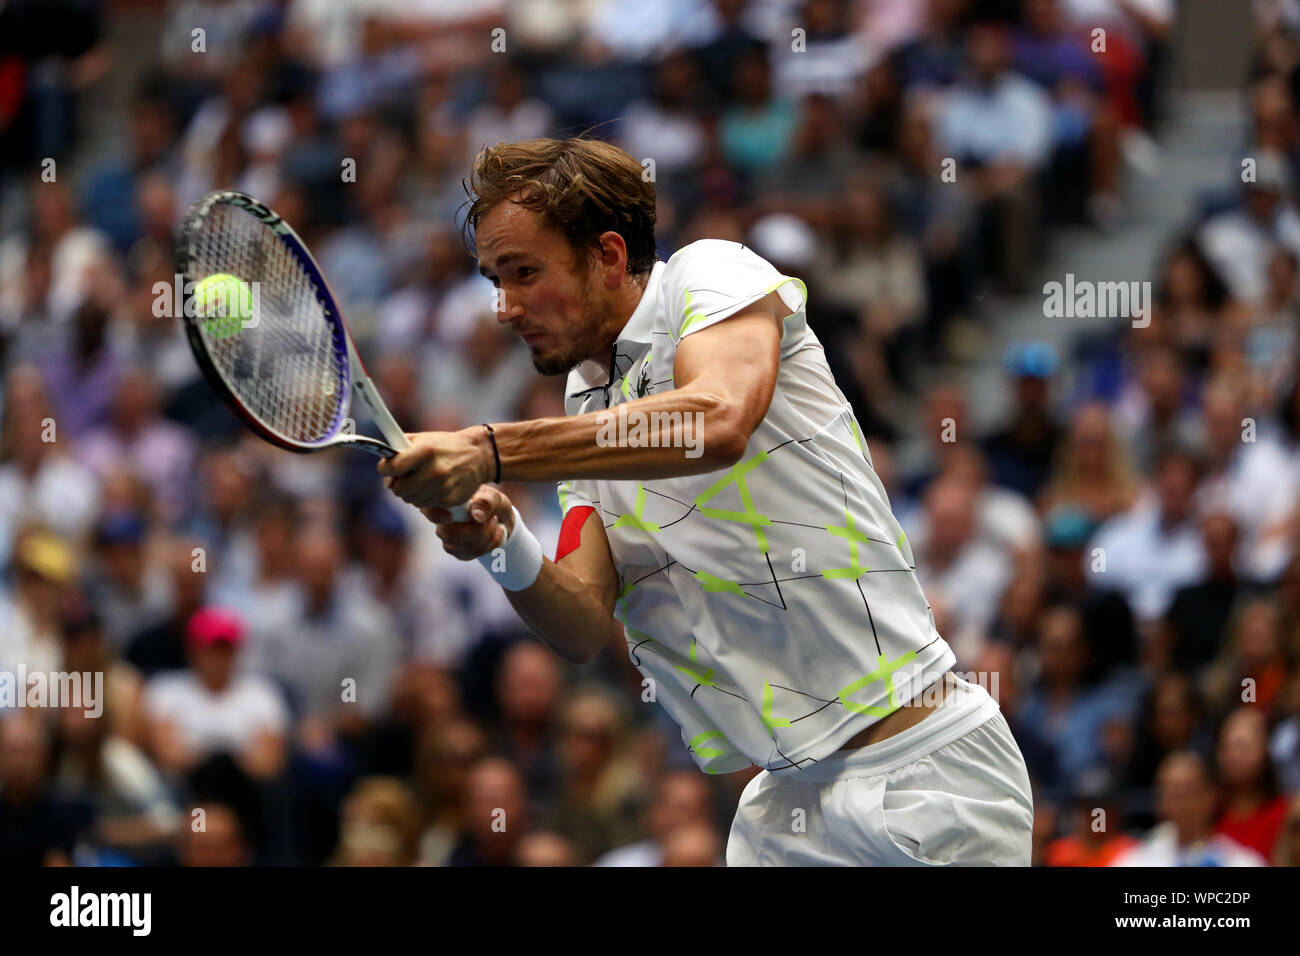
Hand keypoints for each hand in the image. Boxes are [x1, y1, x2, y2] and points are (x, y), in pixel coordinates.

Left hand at [377, 427, 492, 509]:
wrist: (478, 456)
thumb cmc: (446, 446)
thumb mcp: (423, 438)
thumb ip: (400, 449)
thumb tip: (385, 472)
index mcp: (425, 450)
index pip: (392, 467)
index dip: (386, 469)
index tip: (388, 468)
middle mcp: (433, 470)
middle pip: (398, 489)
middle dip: (398, 484)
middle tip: (406, 477)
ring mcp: (442, 487)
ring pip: (411, 500)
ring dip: (412, 493)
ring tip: (423, 481)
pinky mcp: (450, 500)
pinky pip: (426, 506)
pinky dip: (426, 499)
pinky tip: (435, 487)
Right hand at [422, 485, 515, 560]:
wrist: (501, 519)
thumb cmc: (492, 504)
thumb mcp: (494, 498)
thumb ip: (486, 503)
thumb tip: (475, 515)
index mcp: (444, 503)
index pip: (429, 510)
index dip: (436, 515)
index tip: (451, 517)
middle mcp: (441, 522)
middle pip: (449, 535)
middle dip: (477, 530)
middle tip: (492, 518)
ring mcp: (448, 539)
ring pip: (465, 546)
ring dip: (487, 535)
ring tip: (494, 521)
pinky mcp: (458, 552)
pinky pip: (473, 553)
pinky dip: (491, 543)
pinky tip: (496, 532)